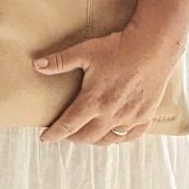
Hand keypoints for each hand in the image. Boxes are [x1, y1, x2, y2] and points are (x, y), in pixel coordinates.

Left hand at [36, 27, 181, 144]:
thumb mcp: (83, 52)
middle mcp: (111, 114)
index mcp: (93, 101)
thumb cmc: (116, 49)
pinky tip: (114, 135)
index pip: (68, 125)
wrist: (151, 48)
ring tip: (86, 135)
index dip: (55, 133)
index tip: (45, 138)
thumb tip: (36, 65)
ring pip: (109, 139)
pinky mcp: (146, 116)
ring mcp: (130, 117)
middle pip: (87, 137)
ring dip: (95, 140)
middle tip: (65, 134)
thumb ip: (59, 62)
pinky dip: (119, 138)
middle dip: (72, 138)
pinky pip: (131, 136)